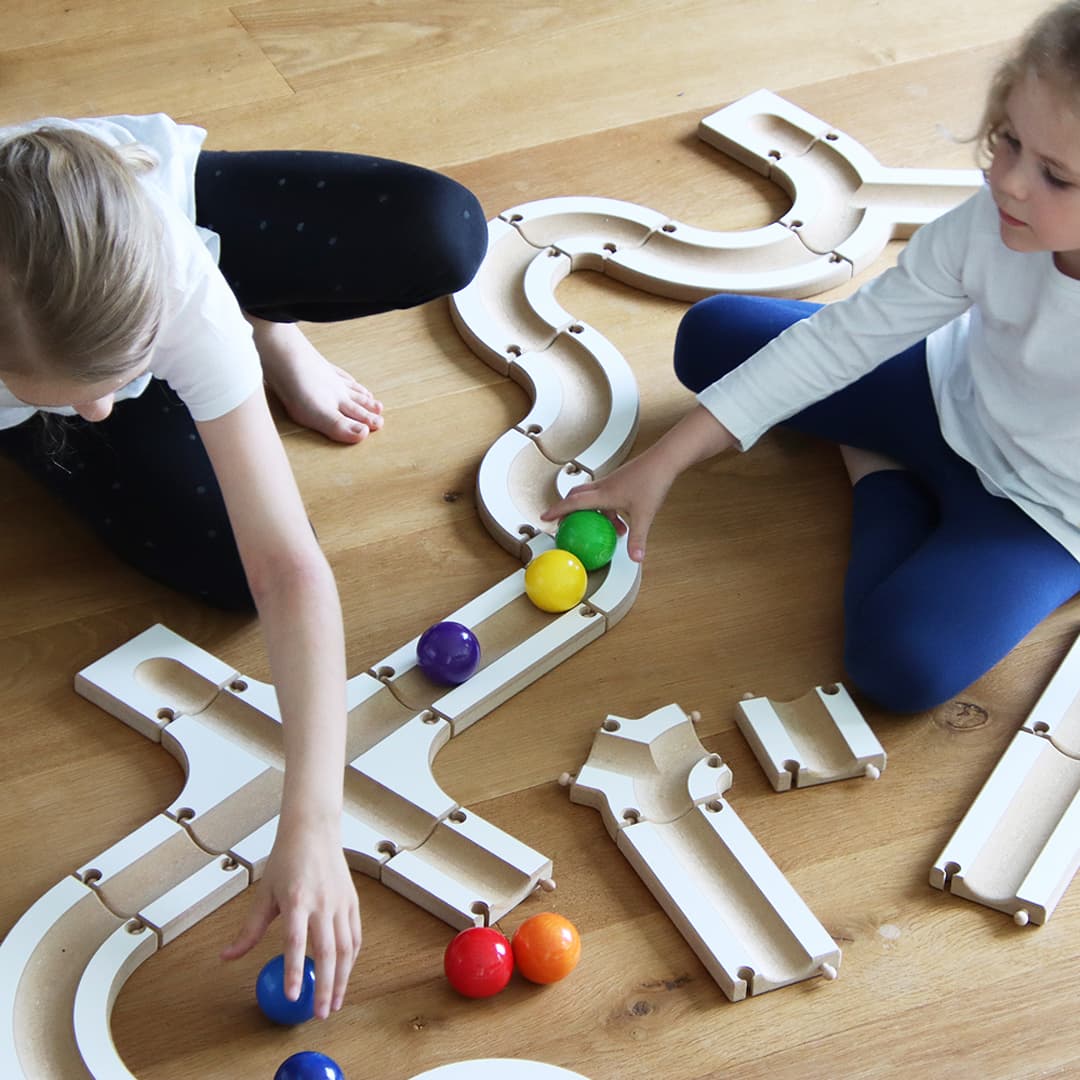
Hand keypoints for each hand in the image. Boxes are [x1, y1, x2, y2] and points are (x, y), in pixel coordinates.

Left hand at [221, 820, 360, 1018]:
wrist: (315, 830)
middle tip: (318, 1014)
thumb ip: (249, 930)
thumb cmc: (287, 860)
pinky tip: (344, 974)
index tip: (293, 996)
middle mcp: (323, 902)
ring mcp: (341, 902)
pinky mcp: (352, 901)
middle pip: (328, 951)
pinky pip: (355, 935)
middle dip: (324, 985)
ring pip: (347, 947)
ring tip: (334, 1003)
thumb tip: (227, 958)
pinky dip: (351, 959)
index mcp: (297, 900)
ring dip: (342, 978)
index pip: (296, 942)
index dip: (295, 970)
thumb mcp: (264, 893)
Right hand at [541, 449, 675, 562]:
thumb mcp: (644, 515)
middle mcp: (604, 486)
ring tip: (606, 528)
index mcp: (603, 494)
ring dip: (592, 511)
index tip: (544, 517)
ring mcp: (612, 482)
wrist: (664, 460)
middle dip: (567, 508)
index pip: (572, 502)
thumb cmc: (652, 482)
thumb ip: (638, 538)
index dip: (557, 511)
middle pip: (576, 495)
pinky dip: (606, 508)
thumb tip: (635, 558)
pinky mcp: (620, 480)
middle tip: (565, 522)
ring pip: (592, 496)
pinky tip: (622, 519)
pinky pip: (605, 495)